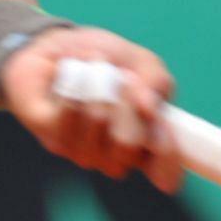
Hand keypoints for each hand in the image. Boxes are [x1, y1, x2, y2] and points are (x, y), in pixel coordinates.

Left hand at [1, 26, 182, 192]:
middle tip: (123, 77)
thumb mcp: (142, 64)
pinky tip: (75, 76)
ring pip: (98, 121)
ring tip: (95, 70)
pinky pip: (71, 111)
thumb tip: (149, 106)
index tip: (162, 122)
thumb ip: (156, 82)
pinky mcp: (53, 138)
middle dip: (126, 99)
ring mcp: (82, 152)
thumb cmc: (108, 62)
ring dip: (98, 83)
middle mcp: (115, 158)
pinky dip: (77, 82)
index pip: (165, 172)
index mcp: (145, 147)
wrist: (62, 48)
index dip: (167, 152)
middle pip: (128, 144)